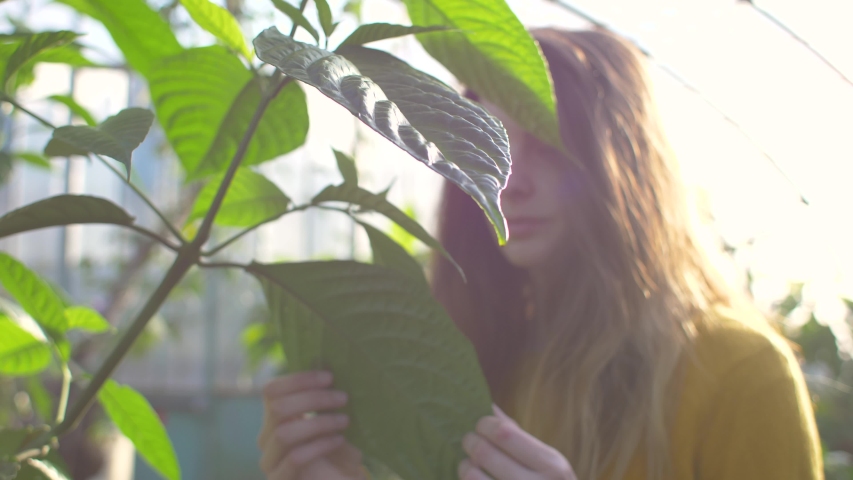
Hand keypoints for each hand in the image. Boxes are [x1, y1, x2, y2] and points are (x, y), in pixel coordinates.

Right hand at [257, 371, 365, 479]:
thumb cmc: (338, 453)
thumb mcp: (331, 422)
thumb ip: (323, 400)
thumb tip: (330, 365)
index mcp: (275, 419)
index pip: (272, 390)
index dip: (298, 379)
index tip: (329, 376)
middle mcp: (266, 439)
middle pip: (277, 408)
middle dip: (312, 398)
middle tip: (343, 397)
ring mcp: (270, 462)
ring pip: (284, 433)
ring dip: (319, 422)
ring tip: (344, 420)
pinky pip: (296, 458)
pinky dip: (320, 445)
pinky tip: (339, 440)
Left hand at [459, 405, 576, 479]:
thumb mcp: (545, 462)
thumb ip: (518, 436)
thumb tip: (489, 407)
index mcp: (551, 465)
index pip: (504, 433)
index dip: (484, 424)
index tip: (480, 424)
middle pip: (484, 452)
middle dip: (470, 442)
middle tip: (469, 441)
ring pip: (472, 477)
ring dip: (465, 467)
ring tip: (469, 465)